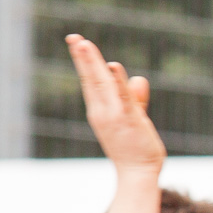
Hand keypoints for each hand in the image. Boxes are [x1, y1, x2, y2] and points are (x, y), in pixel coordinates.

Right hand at [66, 35, 164, 172]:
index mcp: (100, 111)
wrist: (137, 174)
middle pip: (91, 79)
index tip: (78, 42)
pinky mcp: (128, 120)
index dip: (84, 62)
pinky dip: (118, 82)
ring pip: (102, 84)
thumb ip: (137, 99)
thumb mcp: (135, 119)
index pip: (90, 82)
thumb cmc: (135, 149)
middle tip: (74, 38)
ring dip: (93, 64)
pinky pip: (123, 97)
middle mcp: (102, 111)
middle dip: (83, 58)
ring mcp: (114, 116)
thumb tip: (139, 78)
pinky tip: (112, 66)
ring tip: (84, 44)